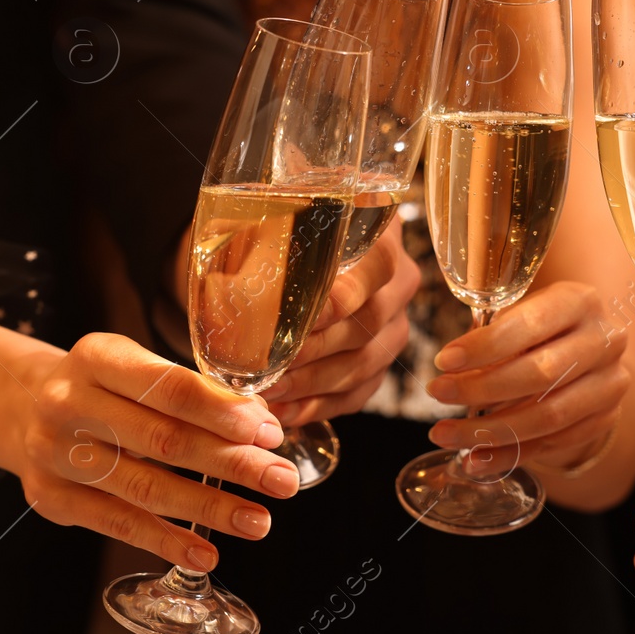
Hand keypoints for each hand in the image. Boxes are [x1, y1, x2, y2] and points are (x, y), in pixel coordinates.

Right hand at [15, 332, 302, 571]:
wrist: (22, 408)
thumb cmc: (102, 387)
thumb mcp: (135, 368)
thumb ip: (190, 391)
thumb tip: (261, 423)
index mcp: (96, 356)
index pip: (168, 386)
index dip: (223, 411)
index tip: (270, 432)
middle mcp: (69, 402)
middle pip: (162, 439)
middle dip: (231, 463)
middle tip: (281, 481)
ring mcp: (55, 453)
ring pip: (144, 487)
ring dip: (209, 508)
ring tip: (258, 521)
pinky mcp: (51, 498)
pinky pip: (118, 524)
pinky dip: (167, 541)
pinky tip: (207, 551)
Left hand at [261, 223, 419, 425]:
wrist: (293, 252)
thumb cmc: (278, 232)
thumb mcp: (272, 222)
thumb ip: (266, 240)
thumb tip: (235, 287)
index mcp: (383, 235)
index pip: (379, 266)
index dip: (343, 296)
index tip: (300, 317)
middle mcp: (399, 283)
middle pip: (371, 322)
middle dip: (316, 350)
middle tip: (271, 364)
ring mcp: (395, 326)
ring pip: (364, 364)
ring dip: (313, 383)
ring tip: (269, 391)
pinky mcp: (382, 363)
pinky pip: (358, 393)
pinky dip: (318, 406)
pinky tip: (283, 411)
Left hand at [421, 281, 629, 481]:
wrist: (591, 350)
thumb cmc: (543, 327)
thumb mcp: (523, 314)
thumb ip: (494, 334)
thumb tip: (450, 367)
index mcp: (580, 302)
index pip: (531, 324)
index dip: (485, 345)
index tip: (443, 360)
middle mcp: (605, 341)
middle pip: (540, 374)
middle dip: (480, 388)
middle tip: (438, 393)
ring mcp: (609, 384)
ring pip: (546, 417)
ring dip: (488, 431)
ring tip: (444, 434)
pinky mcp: (604, 419)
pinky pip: (551, 444)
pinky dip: (508, 455)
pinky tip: (473, 460)